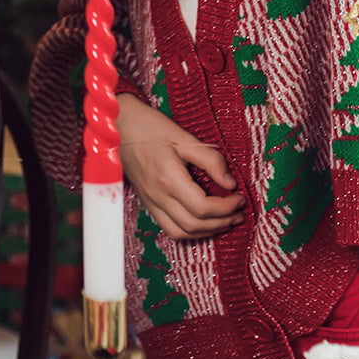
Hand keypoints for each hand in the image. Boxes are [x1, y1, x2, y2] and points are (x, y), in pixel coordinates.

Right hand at [117, 94, 244, 240]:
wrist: (118, 126)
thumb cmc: (149, 127)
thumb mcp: (183, 137)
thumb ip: (210, 160)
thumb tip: (231, 183)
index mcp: (168, 177)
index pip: (203, 207)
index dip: (227, 207)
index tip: (239, 198)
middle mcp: (158, 194)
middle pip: (194, 224)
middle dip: (222, 222)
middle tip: (238, 212)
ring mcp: (150, 200)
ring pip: (181, 232)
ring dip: (206, 231)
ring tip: (224, 220)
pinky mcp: (147, 201)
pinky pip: (169, 228)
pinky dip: (188, 231)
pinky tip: (201, 221)